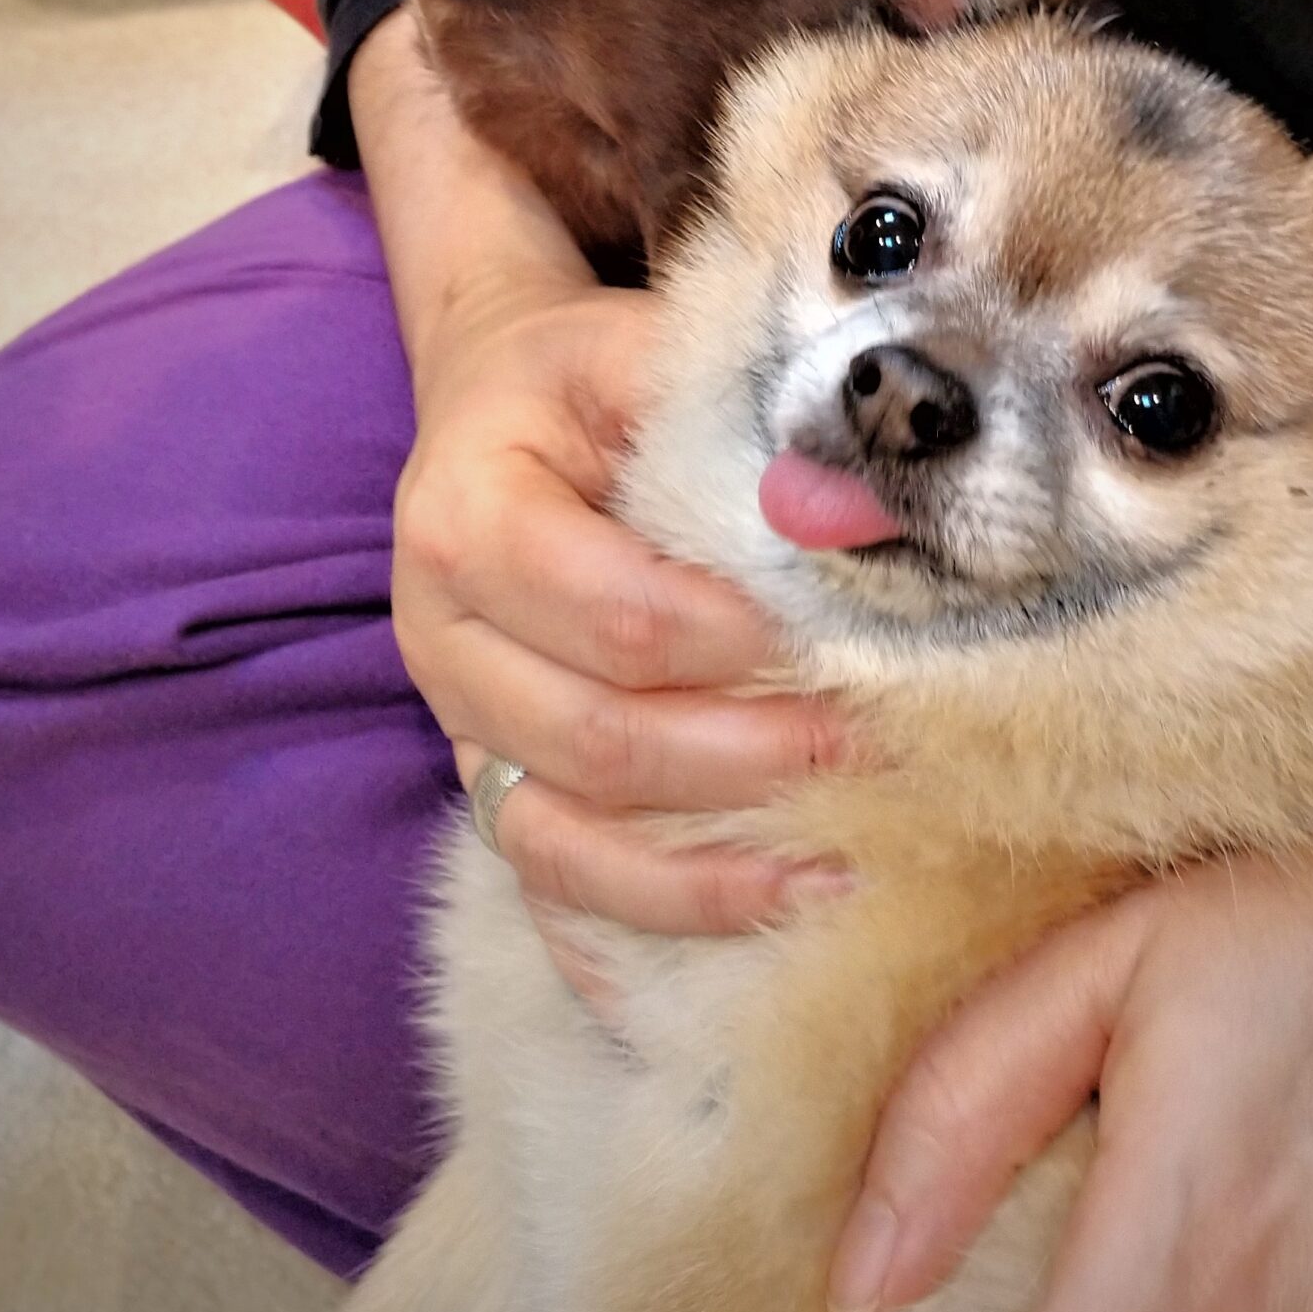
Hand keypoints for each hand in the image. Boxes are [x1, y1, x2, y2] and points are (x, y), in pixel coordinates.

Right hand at [392, 271, 850, 936]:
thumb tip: (862, 512)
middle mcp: (440, 639)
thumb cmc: (583, 380)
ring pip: (564, 840)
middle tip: (872, 753)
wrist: (494, 402)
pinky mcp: (484, 781)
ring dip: (704, 877)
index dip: (736, 646)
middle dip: (747, 763)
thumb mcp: (637, 349)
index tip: (844, 647)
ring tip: (835, 876)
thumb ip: (739, 413)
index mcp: (467, 518)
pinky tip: (732, 962)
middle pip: (593, 741)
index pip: (614, 615)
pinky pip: (546, 886)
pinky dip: (631, 936)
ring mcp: (457, 727)